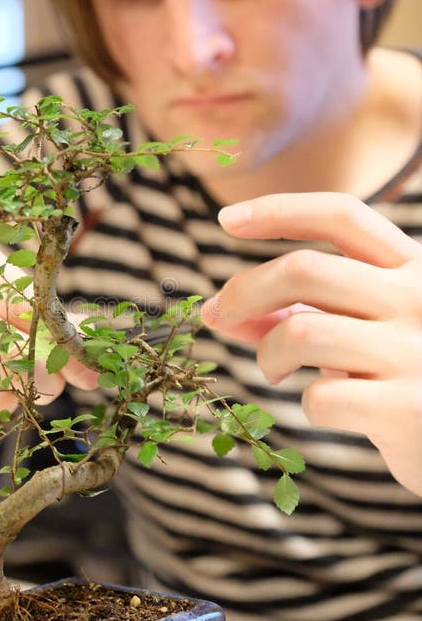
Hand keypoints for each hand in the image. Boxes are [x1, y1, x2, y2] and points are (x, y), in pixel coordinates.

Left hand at [201, 192, 421, 494]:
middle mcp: (419, 299)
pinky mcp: (408, 409)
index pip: (343, 217)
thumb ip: (300, 314)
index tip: (225, 219)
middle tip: (218, 315)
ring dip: (267, 354)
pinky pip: (322, 397)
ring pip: (301, 333)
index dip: (279, 210)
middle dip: (244, 292)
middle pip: (305, 269)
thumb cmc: (405, 379)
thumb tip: (221, 312)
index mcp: (414, 267)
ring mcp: (416, 353)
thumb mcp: (363, 331)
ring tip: (273, 370)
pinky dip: (306, 404)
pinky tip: (323, 408)